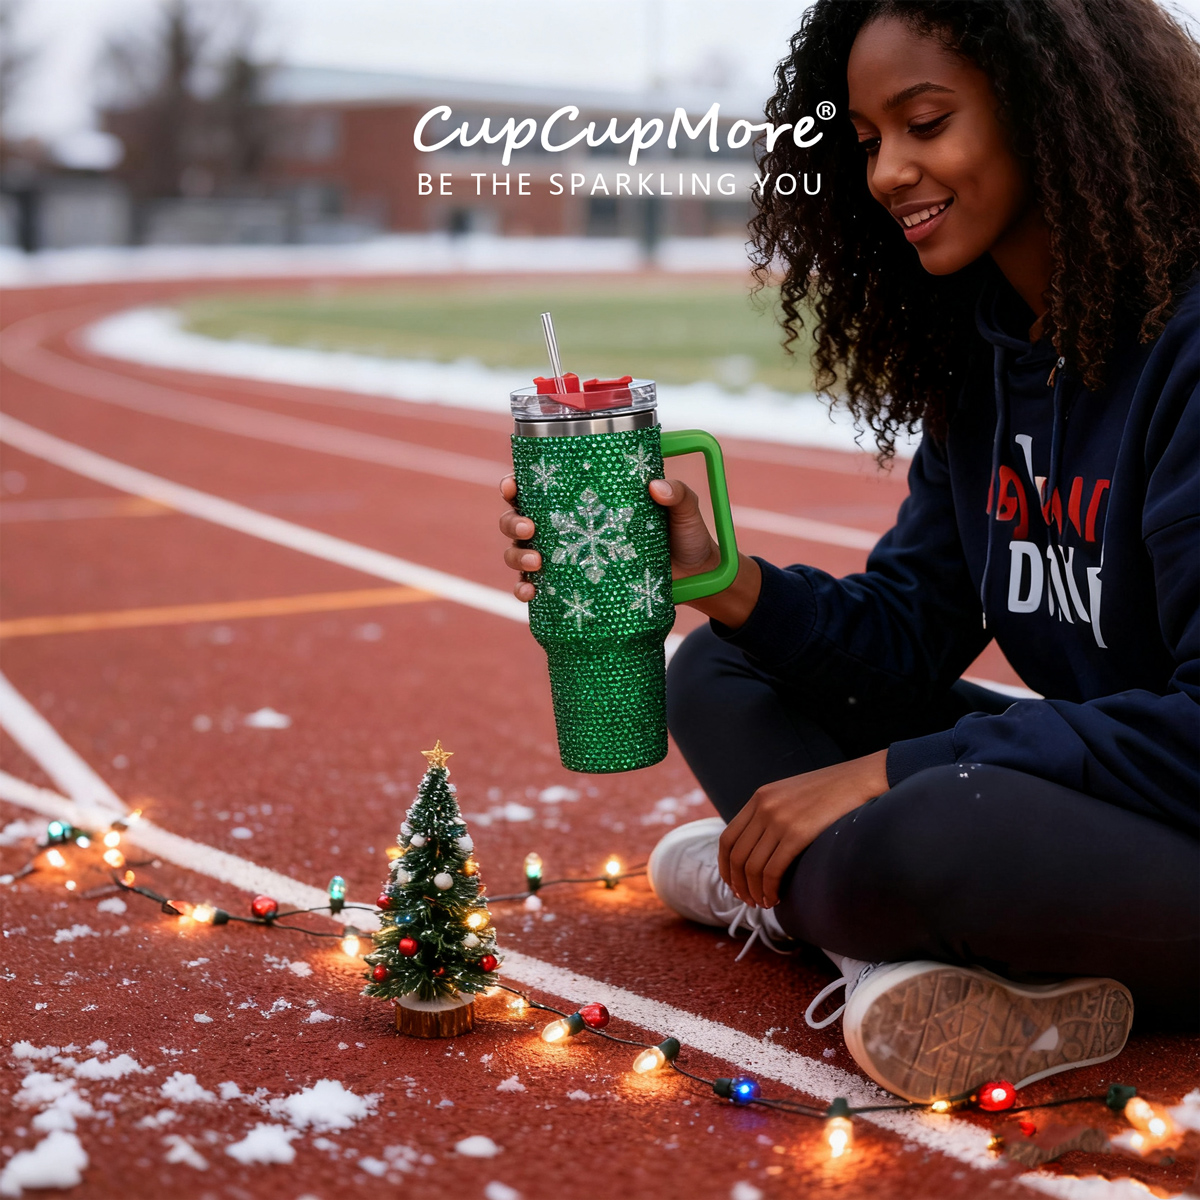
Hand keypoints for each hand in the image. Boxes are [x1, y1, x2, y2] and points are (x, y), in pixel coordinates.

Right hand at [499, 473, 762, 624]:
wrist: (696, 578)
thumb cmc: (684, 536)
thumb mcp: (683, 510)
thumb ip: (676, 493)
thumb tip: (656, 486)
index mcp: (581, 502)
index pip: (538, 488)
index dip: (515, 485)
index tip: (513, 485)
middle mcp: (566, 528)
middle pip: (518, 520)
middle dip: (513, 522)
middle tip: (531, 528)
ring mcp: (566, 559)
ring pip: (519, 553)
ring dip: (517, 556)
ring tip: (536, 563)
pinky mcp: (572, 588)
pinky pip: (535, 589)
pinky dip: (524, 590)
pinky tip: (530, 593)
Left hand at [719, 751, 888, 907]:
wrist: (862, 778)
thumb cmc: (832, 791)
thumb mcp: (792, 794)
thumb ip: (772, 813)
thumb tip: (760, 848)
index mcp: (759, 797)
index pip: (727, 838)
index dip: (725, 867)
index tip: (733, 884)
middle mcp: (764, 807)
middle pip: (736, 856)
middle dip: (738, 884)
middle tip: (749, 901)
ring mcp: (779, 819)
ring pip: (752, 867)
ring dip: (754, 891)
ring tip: (764, 903)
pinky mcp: (798, 833)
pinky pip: (773, 870)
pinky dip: (770, 889)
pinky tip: (776, 897)